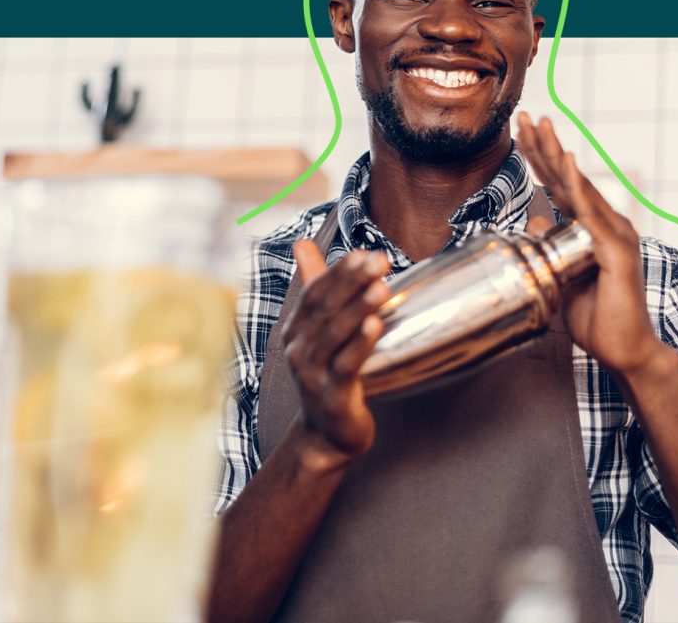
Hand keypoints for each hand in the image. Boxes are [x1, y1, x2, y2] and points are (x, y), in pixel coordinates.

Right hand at [278, 240, 391, 472]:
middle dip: (353, 282)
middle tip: (380, 260)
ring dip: (359, 307)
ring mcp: (312, 374)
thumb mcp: (319, 331)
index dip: (338, 271)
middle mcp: (299, 350)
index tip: (364, 252)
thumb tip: (301, 242)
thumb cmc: (327, 376)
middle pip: (325, 309)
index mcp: (295, 331)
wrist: (326, 436)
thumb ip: (315, 286)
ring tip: (382, 286)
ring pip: (335, 334)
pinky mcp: (332, 396)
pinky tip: (375, 324)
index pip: (314, 293)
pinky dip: (360, 343)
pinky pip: (346, 365)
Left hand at [516, 112, 674, 378]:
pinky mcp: (617, 251)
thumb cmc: (597, 317)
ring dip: (558, 155)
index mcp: (591, 229)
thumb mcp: (561, 276)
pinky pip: (593, 215)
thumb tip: (536, 218)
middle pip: (568, 178)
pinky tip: (567, 164)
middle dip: (545, 146)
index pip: (560, 186)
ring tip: (542, 127)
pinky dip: (578, 188)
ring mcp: (614, 235)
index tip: (521, 132)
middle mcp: (606, 224)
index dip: (540, 158)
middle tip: (526, 115)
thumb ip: (550, 246)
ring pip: (580, 187)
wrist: (625, 351)